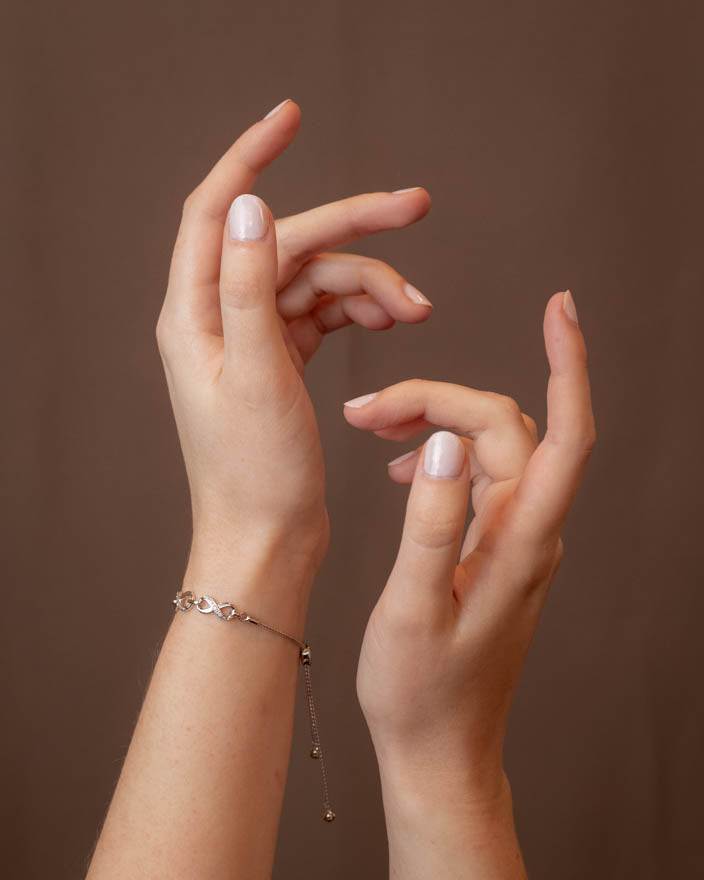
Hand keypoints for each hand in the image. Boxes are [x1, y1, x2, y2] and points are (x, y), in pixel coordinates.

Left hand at [156, 99, 431, 593]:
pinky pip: (325, 312)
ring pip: (315, 279)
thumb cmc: (255, 475)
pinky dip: (362, 308)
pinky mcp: (282, 361)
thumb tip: (248, 204)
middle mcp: (218, 319)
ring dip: (369, 282)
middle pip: (286, 242)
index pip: (216, 212)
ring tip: (419, 309)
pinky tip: (397, 318)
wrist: (268, 540)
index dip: (251, 156)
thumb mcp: (254, 376)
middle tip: (417, 205)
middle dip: (352, 225)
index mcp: (195, 315)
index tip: (292, 117)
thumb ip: (247, 288)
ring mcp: (252, 339)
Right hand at [344, 291, 594, 801]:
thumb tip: (443, 444)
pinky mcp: (496, 549)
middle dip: (439, 399)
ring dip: (435, 422)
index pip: (563, 435)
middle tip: (367, 409)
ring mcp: (516, 540)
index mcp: (520, 542)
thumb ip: (432, 524)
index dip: (567, 366)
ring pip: (488, 447)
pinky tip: (400, 467)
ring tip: (371, 428)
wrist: (440, 750)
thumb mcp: (414, 609)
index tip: (558, 309)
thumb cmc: (421, 693)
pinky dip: (439, 455)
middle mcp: (530, 533)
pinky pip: (477, 477)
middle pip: (504, 427)